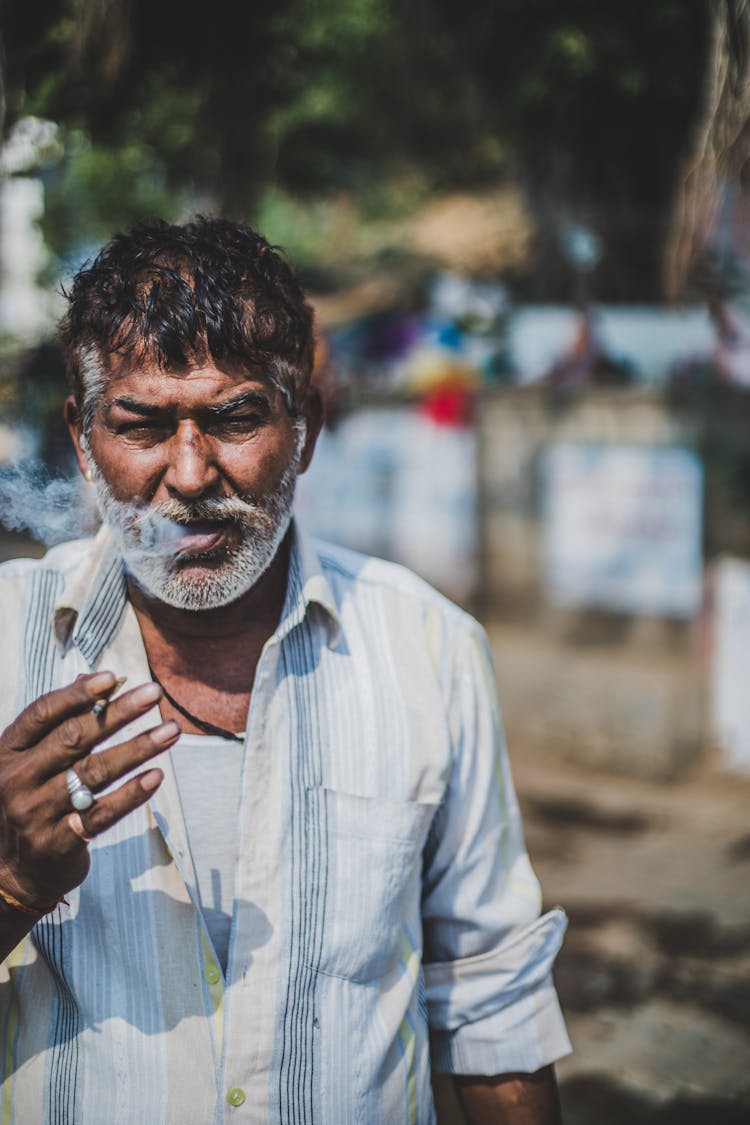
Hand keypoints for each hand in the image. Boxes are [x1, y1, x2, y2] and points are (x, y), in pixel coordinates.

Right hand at [0, 671, 178, 913]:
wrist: (9, 872)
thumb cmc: (31, 801)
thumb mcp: (30, 761)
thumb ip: (61, 723)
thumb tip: (100, 680)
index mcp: (8, 753)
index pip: (42, 714)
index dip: (77, 694)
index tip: (112, 678)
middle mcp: (17, 781)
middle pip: (74, 738)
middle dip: (118, 713)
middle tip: (154, 694)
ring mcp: (36, 813)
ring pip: (94, 773)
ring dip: (137, 748)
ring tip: (171, 731)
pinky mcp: (57, 843)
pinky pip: (101, 814)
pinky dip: (131, 794)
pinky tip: (156, 776)